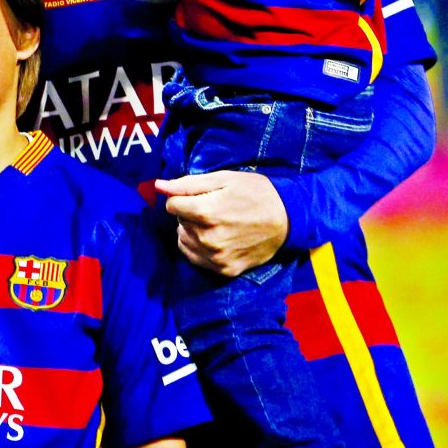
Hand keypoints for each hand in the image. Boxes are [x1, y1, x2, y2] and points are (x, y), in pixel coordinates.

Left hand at [155, 171, 288, 275]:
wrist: (288, 219)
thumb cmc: (256, 193)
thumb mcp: (223, 178)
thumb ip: (187, 184)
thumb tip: (159, 186)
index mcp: (206, 212)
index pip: (171, 205)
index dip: (183, 197)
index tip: (200, 195)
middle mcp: (207, 238)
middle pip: (179, 222)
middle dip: (190, 212)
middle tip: (214, 207)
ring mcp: (216, 257)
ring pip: (184, 240)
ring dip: (192, 230)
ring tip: (216, 222)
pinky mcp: (224, 269)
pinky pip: (195, 257)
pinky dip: (199, 246)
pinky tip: (216, 237)